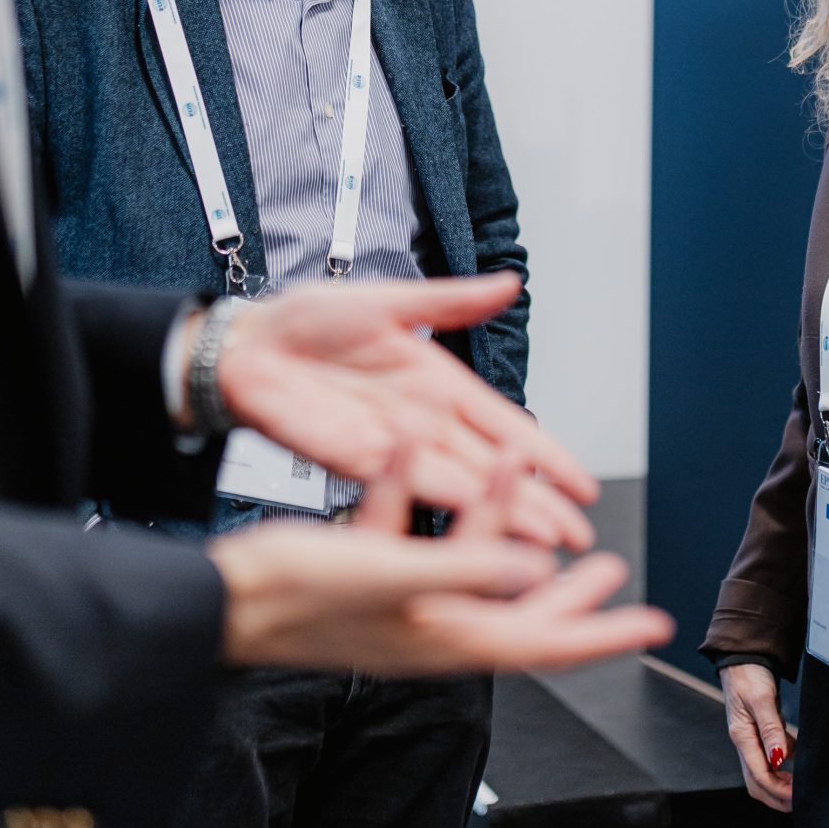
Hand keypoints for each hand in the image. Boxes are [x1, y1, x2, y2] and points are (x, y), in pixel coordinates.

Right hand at [208, 447, 672, 676]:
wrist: (220, 598)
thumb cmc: (298, 594)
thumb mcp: (392, 574)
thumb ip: (468, 569)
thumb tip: (540, 571)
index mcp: (446, 635)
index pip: (545, 642)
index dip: (602, 633)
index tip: (653, 623)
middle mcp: (430, 624)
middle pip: (518, 609)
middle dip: (565, 588)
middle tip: (608, 568)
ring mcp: (398, 603)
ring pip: (466, 558)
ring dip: (492, 509)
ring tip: (516, 464)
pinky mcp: (364, 575)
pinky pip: (407, 532)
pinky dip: (418, 489)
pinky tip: (416, 438)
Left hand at [213, 274, 598, 550]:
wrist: (247, 344)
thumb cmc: (307, 319)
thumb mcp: (388, 301)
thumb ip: (449, 301)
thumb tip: (510, 283)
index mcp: (438, 382)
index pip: (504, 425)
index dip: (545, 455)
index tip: (582, 483)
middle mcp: (422, 421)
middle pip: (490, 469)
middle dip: (536, 502)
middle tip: (576, 535)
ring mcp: (391, 446)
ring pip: (457, 486)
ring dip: (497, 516)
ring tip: (538, 544)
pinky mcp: (353, 460)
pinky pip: (407, 485)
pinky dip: (442, 506)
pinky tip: (472, 524)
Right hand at [720, 662, 792, 811]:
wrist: (743, 659)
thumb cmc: (748, 676)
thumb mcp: (761, 700)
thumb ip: (771, 730)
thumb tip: (779, 760)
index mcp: (742, 737)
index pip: (759, 776)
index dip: (779, 791)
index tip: (798, 797)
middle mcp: (744, 743)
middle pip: (757, 783)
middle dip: (777, 798)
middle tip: (799, 802)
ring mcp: (751, 739)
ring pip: (763, 774)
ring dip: (780, 786)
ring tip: (799, 790)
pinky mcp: (759, 733)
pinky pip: (769, 759)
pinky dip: (783, 768)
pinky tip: (797, 764)